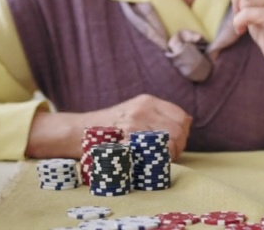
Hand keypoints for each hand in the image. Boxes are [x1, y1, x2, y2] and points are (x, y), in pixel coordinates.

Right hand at [31, 94, 191, 159]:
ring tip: (157, 159)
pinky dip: (156, 161)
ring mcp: (134, 125)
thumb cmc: (108, 126)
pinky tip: (148, 163)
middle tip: (168, 155)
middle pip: (178, 131)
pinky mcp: (127, 141)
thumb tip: (185, 126)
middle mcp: (143, 110)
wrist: (78, 132)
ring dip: (169, 156)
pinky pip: (153, 154)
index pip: (182, 117)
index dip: (184, 133)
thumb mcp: (133, 111)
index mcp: (147, 101)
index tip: (176, 142)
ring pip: (169, 143)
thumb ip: (156, 116)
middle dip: (179, 146)